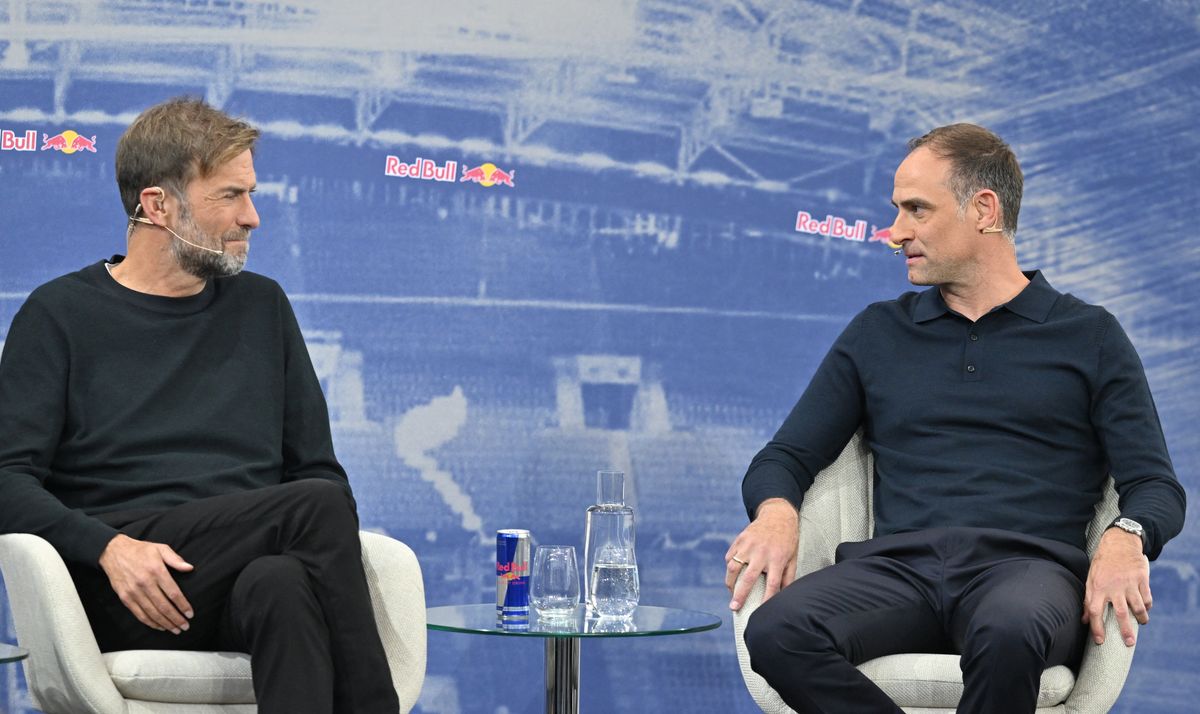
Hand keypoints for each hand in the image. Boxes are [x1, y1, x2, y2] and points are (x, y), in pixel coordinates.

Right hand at [98, 534, 194, 633]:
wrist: (113, 552)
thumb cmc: (140, 550)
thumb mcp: (160, 549)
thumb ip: (175, 559)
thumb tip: (189, 568)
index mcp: (156, 570)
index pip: (173, 593)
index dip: (183, 605)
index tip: (190, 614)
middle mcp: (145, 583)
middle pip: (163, 606)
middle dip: (176, 619)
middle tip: (185, 626)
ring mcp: (133, 592)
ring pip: (152, 613)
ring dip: (165, 623)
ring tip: (175, 629)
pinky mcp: (125, 598)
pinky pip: (139, 614)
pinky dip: (150, 623)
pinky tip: (160, 626)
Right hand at [725, 498, 798, 610]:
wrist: (778, 515)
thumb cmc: (787, 539)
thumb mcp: (792, 558)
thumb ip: (788, 577)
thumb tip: (783, 596)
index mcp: (777, 559)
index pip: (772, 585)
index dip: (767, 600)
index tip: (761, 612)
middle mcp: (761, 553)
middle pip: (748, 579)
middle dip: (739, 595)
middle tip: (734, 607)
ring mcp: (748, 545)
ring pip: (733, 567)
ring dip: (729, 582)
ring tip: (730, 592)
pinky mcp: (740, 540)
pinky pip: (730, 556)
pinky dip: (729, 567)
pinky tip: (732, 575)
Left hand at [1082, 528, 1150, 646]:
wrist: (1119, 542)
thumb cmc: (1102, 564)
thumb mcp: (1091, 578)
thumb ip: (1088, 599)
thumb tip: (1084, 619)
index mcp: (1097, 587)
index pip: (1094, 611)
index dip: (1096, 627)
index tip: (1099, 640)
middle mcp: (1114, 587)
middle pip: (1120, 613)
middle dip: (1125, 630)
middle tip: (1129, 643)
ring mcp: (1129, 583)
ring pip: (1138, 607)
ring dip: (1141, 618)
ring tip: (1141, 623)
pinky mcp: (1142, 579)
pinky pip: (1147, 597)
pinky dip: (1147, 606)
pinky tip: (1145, 609)